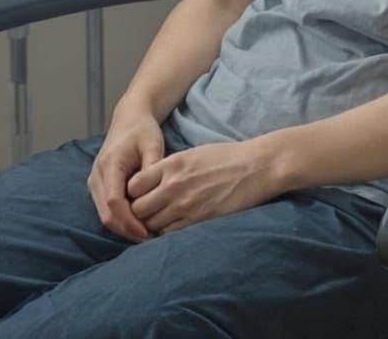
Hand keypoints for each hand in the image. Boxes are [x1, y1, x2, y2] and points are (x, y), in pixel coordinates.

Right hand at [88, 107, 165, 242]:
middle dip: (126, 230)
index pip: (114, 202)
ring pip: (103, 215)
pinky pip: (105, 209)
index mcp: (110, 164)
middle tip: (149, 239)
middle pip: (106, 214)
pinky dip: (119, 220)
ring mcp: (94, 181)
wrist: (129, 119)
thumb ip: (152, 167)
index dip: (130, 221)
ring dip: (123, 227)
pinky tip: (138, 223)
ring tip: (146, 234)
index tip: (148, 232)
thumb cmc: (143, 131)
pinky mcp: (97, 186)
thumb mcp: (153, 144)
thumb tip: (156, 193)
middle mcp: (97, 175)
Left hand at [125, 138, 284, 234]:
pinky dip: (168, 231)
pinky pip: (170, 233)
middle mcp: (173, 185)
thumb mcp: (192, 154)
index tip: (139, 195)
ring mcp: (185, 205)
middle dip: (138, 212)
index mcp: (171, 165)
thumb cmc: (226, 157)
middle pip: (138, 208)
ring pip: (151, 224)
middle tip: (146, 212)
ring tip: (160, 220)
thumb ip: (169, 168)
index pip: (133, 185)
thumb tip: (152, 180)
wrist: (254, 167)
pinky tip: (176, 224)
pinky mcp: (198, 220)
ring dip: (153, 224)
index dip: (133, 192)